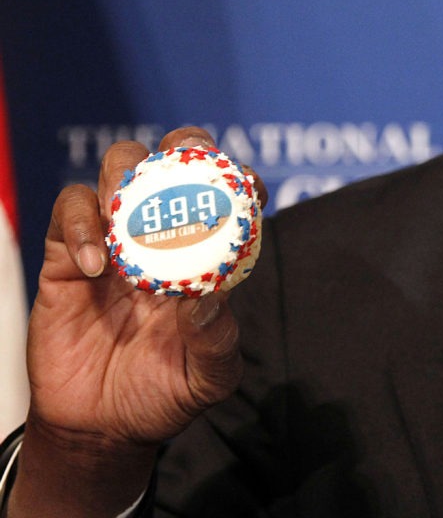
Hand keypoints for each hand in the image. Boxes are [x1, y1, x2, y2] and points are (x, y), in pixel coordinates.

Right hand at [9, 127, 261, 516]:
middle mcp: (162, 236)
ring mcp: (114, 241)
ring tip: (124, 210)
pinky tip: (94, 265)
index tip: (247, 184)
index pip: (226, 197)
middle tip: (184, 158)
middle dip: (183, 145)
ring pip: (117, 171)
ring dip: (123, 176)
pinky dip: (81, 225)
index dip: (238, 179)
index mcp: (205, 254)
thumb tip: (209, 298)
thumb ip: (216, 343)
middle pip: (172, 162)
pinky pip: (68, 214)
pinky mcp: (66, 256)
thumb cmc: (164, 393)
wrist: (100, 426)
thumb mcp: (206, 378)